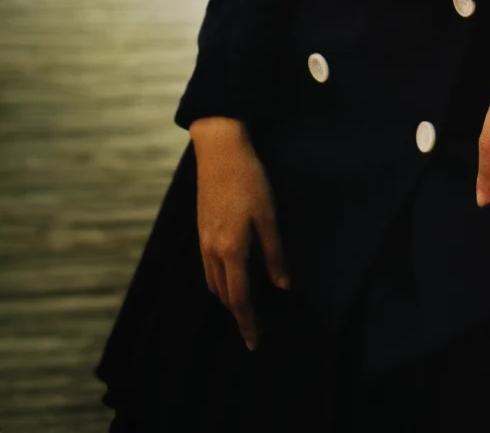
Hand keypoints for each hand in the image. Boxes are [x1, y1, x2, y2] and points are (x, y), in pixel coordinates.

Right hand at [189, 117, 289, 350]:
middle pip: (224, 295)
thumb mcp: (269, 215)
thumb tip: (283, 286)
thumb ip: (275, 253)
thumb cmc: (249, 180)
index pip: (239, 299)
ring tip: (246, 307)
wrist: (219, 151)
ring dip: (229, 299)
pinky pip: (208, 268)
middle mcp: (212, 251)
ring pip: (214, 283)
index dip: (248, 322)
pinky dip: (220, 281)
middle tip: (257, 328)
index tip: (256, 342)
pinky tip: (231, 277)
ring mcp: (203, 241)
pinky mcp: (201, 230)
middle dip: (239, 314)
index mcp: (231, 250)